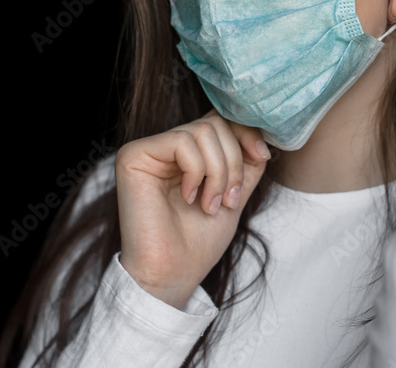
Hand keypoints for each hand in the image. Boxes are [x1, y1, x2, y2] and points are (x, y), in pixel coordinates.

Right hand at [115, 109, 270, 308]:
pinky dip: (196, 172)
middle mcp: (165, 146)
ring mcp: (148, 149)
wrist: (173, 274)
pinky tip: (188, 197)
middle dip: (233, 162)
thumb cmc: (198, 241)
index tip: (262, 156)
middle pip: (215, 123)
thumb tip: (261, 134)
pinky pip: (182, 142)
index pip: (221, 120)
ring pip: (202, 131)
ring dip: (218, 172)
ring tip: (210, 205)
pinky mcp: (133, 156)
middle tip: (228, 199)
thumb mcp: (234, 193)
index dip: (246, 133)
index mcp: (187, 153)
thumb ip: (246, 162)